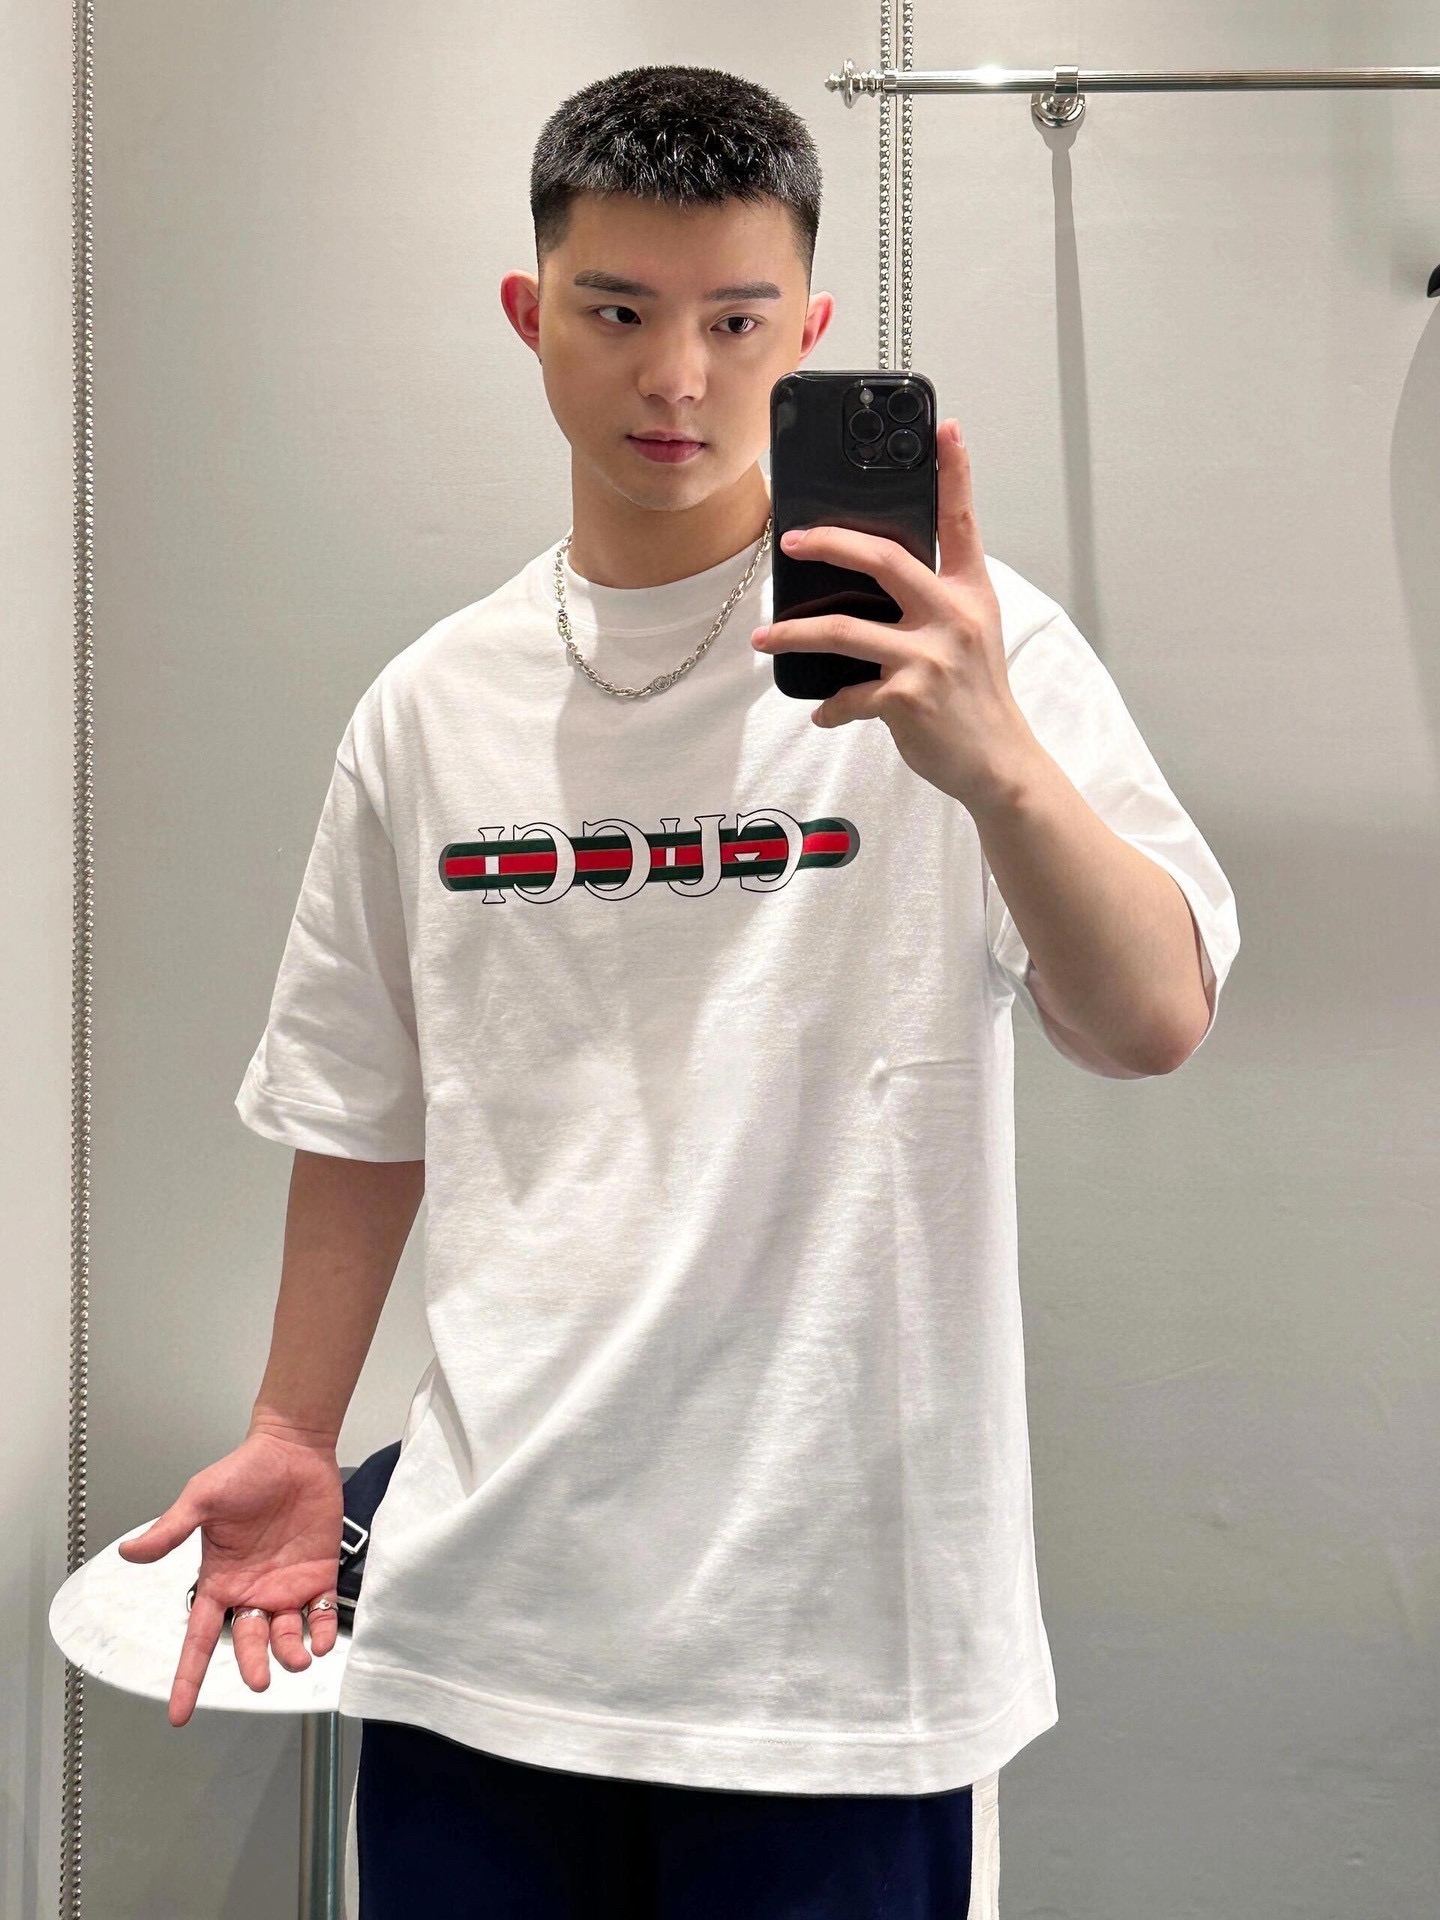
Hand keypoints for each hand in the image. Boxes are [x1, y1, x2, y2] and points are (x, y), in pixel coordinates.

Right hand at [118, 1426, 344, 1725]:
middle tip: (260, 1679)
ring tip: (297, 1657)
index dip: (188, 1677)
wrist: (293, 1449)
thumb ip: (171, 1530)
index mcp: (220, 1580)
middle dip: (252, 1666)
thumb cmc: (245, 1470)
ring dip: (291, 1653)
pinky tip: (324, 1639)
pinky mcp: (319, 1573)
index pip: (198, 1638)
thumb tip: (130, 1552)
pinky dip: (324, 1631)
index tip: (179, 1714)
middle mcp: (252, 1590)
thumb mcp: (202, 1499)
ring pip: (286, 1636)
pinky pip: (323, 1613)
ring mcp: (287, 1585)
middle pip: (248, 1644)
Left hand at [752, 417, 1040, 816]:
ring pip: (842, 629)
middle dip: (828, 543)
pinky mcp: (906, 698)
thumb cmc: (977, 697)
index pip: (962, 521)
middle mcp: (952, 616)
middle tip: (790, 542)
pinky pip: (848, 695)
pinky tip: (823, 712)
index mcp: (970, 593)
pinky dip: (829, 707)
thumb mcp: (972, 634)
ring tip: (764, 640)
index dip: (955, 471)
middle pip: (880, 558)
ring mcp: (928, 656)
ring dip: (793, 635)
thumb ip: (934, 600)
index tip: (946, 428)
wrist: (998, 763)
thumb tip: (869, 580)